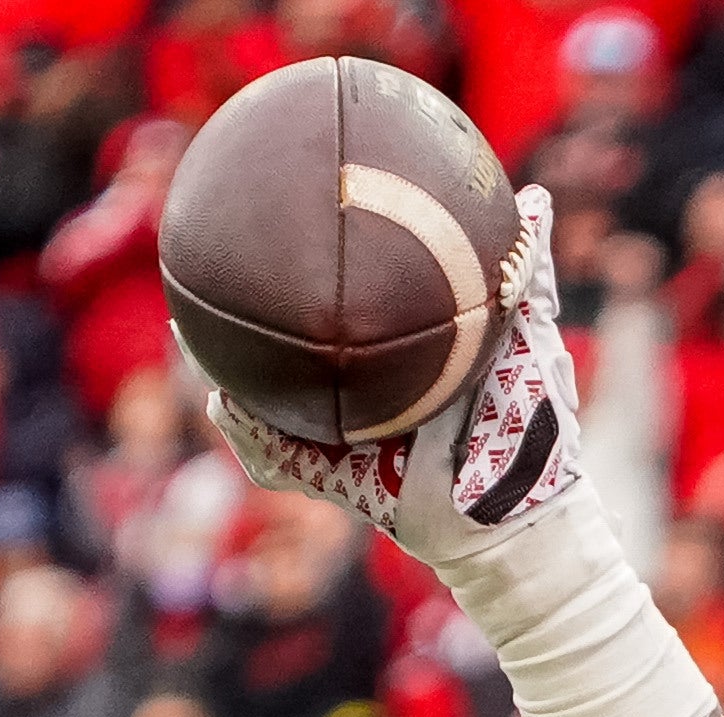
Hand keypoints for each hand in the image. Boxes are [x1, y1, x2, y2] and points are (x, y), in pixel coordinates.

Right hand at [212, 184, 589, 564]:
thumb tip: (536, 198)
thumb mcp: (528, 337)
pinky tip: (227, 405)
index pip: (337, 310)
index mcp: (391, 359)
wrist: (528, 512)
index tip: (276, 227)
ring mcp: (341, 440)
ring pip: (263, 406)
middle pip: (284, 351)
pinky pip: (277, 459)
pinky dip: (252, 436)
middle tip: (206, 278)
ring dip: (227, 376)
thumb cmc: (532, 426)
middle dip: (243, 321)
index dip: (302, 274)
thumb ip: (525, 270)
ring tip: (188, 341)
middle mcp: (359, 396)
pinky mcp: (340, 482)